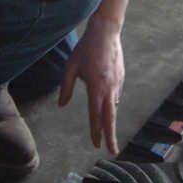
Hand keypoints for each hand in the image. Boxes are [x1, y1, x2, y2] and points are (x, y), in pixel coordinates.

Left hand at [58, 13, 124, 153]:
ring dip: (110, 121)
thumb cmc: (86, 48)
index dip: (96, 131)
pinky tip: (108, 109)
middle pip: (111, 117)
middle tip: (112, 151)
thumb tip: (62, 104)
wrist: (106, 32)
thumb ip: (66, 87)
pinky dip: (111, 105)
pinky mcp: (121, 78)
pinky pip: (116, 96)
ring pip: (114, 106)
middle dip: (111, 135)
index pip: (96, 114)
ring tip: (107, 134)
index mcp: (96, 86)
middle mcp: (109, 87)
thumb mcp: (70, 66)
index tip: (96, 144)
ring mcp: (117, 83)